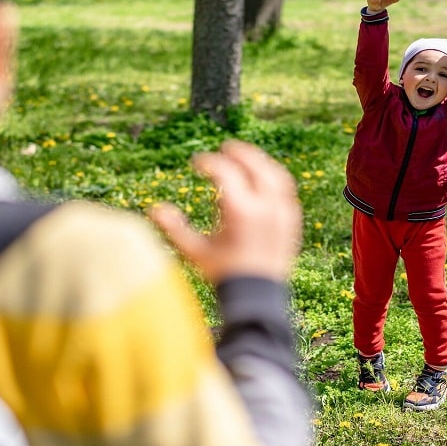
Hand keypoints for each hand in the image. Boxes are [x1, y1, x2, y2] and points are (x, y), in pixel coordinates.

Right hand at [150, 140, 301, 283]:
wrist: (258, 297)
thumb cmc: (224, 274)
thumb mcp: (196, 252)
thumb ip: (174, 229)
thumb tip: (154, 208)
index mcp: (241, 211)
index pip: (225, 171)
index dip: (208, 162)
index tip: (196, 163)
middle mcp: (266, 207)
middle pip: (255, 165)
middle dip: (238, 153)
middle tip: (225, 148)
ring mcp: (283, 213)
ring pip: (275, 174)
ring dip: (259, 162)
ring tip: (245, 159)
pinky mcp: (292, 220)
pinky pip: (286, 190)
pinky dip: (272, 178)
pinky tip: (262, 179)